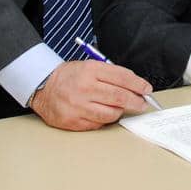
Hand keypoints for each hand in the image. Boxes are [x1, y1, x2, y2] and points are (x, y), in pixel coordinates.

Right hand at [30, 60, 151, 130]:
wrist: (44, 87)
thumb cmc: (70, 76)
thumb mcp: (90, 66)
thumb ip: (111, 75)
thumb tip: (135, 86)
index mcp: (90, 70)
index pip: (122, 78)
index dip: (138, 85)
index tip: (146, 89)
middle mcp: (85, 88)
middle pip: (120, 97)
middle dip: (136, 101)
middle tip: (143, 103)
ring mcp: (79, 106)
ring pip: (112, 113)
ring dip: (121, 111)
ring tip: (123, 107)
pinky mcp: (74, 121)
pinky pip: (99, 123)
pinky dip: (106, 119)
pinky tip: (105, 113)